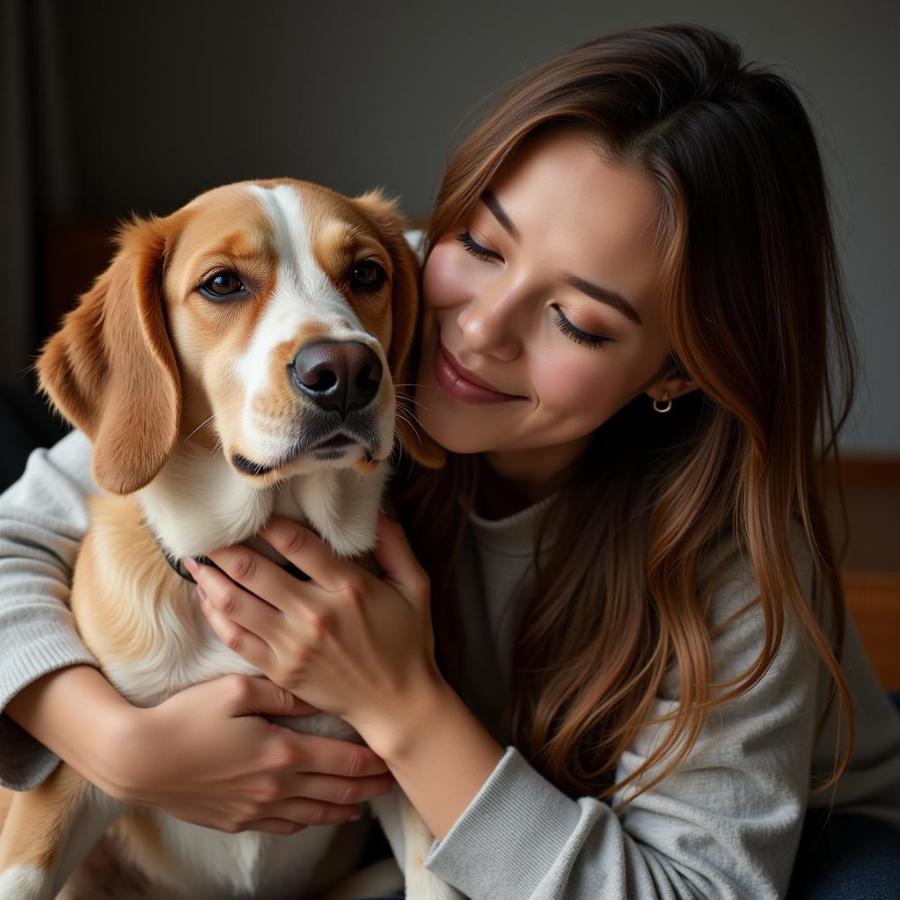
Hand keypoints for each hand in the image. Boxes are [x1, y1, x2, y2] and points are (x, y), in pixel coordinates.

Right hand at [113, 674, 394, 833]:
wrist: (137, 760)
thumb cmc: (186, 716)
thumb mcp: (236, 690)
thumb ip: (283, 692)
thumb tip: (319, 693)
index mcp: (282, 752)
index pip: (343, 761)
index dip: (374, 761)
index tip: (395, 756)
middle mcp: (276, 787)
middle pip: (337, 791)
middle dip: (370, 787)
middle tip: (395, 781)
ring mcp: (256, 809)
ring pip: (315, 814)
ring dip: (346, 808)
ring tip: (367, 802)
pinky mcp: (236, 821)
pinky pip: (284, 827)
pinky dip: (310, 822)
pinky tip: (320, 818)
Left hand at [188, 510, 444, 746]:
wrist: (397, 704)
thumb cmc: (408, 642)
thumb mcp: (415, 587)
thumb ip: (396, 545)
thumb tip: (376, 509)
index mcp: (348, 588)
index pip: (296, 543)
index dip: (269, 522)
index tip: (255, 511)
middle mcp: (315, 614)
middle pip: (254, 570)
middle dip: (225, 546)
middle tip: (210, 531)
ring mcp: (293, 645)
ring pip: (235, 602)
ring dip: (210, 577)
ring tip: (196, 558)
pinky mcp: (279, 670)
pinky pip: (235, 638)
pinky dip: (214, 614)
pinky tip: (205, 596)